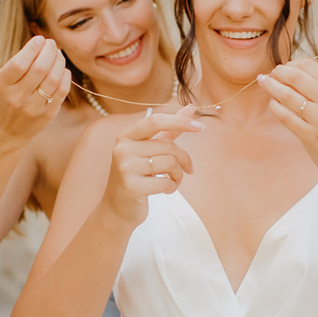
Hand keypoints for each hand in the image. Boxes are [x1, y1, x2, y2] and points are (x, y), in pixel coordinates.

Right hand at [0, 35, 71, 142]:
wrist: (8, 129)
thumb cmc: (7, 95)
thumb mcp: (4, 79)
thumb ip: (20, 61)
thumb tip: (43, 42)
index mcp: (2, 85)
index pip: (19, 63)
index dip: (32, 48)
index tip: (39, 40)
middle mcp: (16, 98)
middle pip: (40, 68)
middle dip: (49, 51)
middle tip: (51, 44)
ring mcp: (33, 108)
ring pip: (54, 78)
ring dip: (59, 61)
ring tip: (57, 54)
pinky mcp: (47, 115)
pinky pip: (62, 90)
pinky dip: (64, 75)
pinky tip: (61, 70)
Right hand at [102, 105, 201, 226]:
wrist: (117, 209)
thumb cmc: (136, 177)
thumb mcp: (148, 151)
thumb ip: (169, 130)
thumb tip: (190, 108)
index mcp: (125, 137)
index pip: (155, 121)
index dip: (179, 121)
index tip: (200, 127)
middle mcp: (122, 150)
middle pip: (168, 146)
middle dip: (184, 159)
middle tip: (188, 170)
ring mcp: (125, 168)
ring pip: (170, 163)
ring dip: (179, 175)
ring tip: (173, 181)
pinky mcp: (132, 187)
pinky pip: (166, 182)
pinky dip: (172, 187)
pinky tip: (166, 190)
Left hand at [261, 60, 317, 183]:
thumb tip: (291, 72)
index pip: (308, 65)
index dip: (289, 65)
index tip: (282, 69)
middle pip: (295, 77)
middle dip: (277, 73)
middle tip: (267, 76)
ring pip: (286, 95)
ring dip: (271, 87)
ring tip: (264, 84)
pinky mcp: (311, 136)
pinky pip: (285, 116)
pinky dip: (274, 107)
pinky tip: (273, 104)